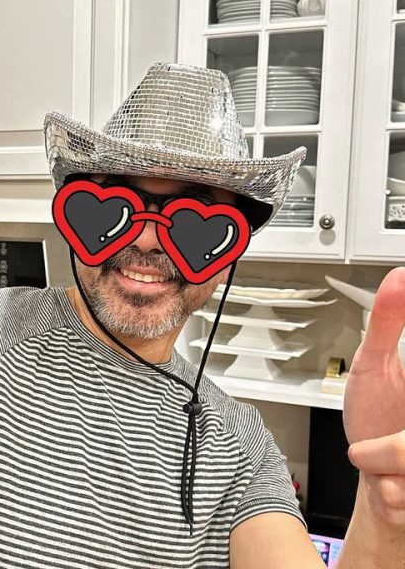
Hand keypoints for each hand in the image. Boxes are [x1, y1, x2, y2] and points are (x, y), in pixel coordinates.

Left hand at [343, 266, 404, 528]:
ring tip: (384, 462)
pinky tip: (390, 485)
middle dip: (391, 450)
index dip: (397, 417)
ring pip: (403, 465)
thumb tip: (400, 276)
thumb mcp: (374, 365)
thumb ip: (388, 323)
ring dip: (383, 469)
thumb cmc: (374, 417)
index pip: (403, 360)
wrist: (371, 473)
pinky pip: (398, 496)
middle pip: (403, 446)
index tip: (391, 380)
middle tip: (381, 446)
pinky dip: (386, 494)